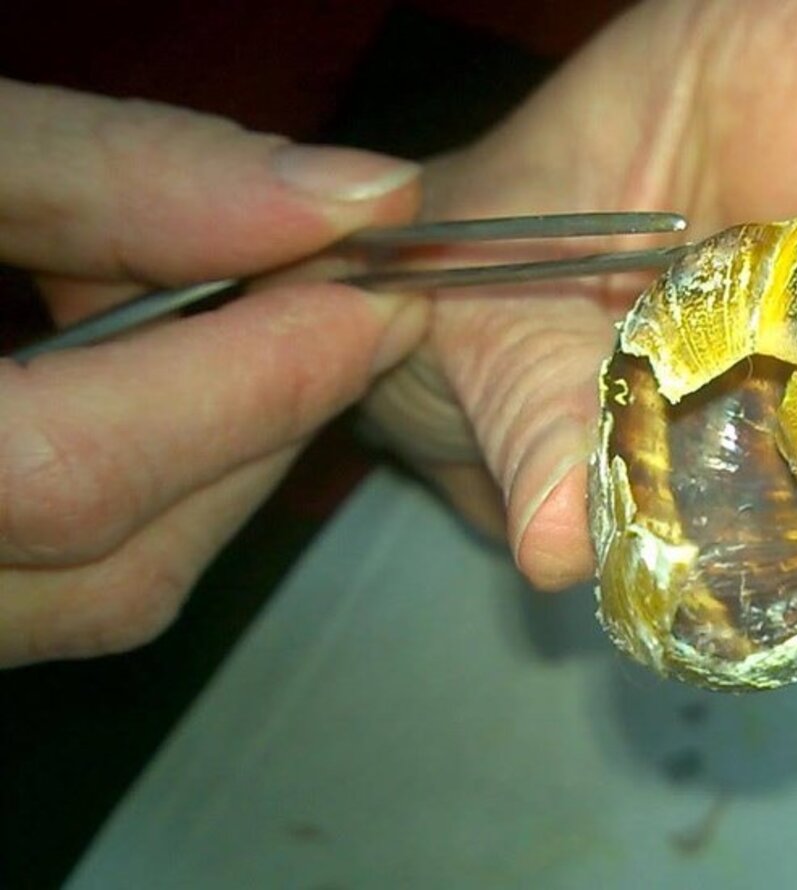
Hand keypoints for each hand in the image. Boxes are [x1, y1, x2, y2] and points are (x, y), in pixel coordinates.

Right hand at [0, 78, 427, 664]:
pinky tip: (158, 384)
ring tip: (245, 321)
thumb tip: (345, 200)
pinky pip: (64, 594)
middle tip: (344, 298)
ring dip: (219, 458)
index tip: (377, 288)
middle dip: (262, 418)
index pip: (62, 475)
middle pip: (106, 560)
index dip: (250, 382)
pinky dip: (154, 490)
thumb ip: (112, 175)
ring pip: (100, 596)